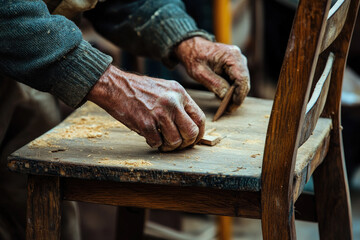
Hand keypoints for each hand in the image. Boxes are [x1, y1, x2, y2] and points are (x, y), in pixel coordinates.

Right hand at [87, 65, 204, 151]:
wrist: (115, 86)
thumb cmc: (140, 90)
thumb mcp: (166, 89)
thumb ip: (180, 104)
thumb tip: (191, 125)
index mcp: (180, 93)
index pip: (199, 118)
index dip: (198, 133)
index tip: (193, 139)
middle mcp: (172, 102)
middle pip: (191, 132)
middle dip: (186, 143)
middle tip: (177, 144)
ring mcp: (159, 113)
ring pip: (175, 141)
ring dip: (169, 146)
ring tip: (162, 141)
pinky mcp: (145, 123)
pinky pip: (157, 143)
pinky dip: (154, 143)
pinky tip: (149, 136)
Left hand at [174, 37, 249, 112]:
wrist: (192, 47)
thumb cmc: (194, 57)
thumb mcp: (200, 73)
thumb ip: (214, 84)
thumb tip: (226, 97)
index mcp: (232, 56)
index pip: (242, 79)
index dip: (238, 95)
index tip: (232, 107)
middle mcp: (239, 57)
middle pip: (245, 81)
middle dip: (238, 97)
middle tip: (229, 109)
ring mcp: (238, 61)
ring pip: (243, 82)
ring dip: (236, 94)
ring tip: (226, 106)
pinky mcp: (236, 65)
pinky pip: (238, 80)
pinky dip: (233, 89)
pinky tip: (225, 97)